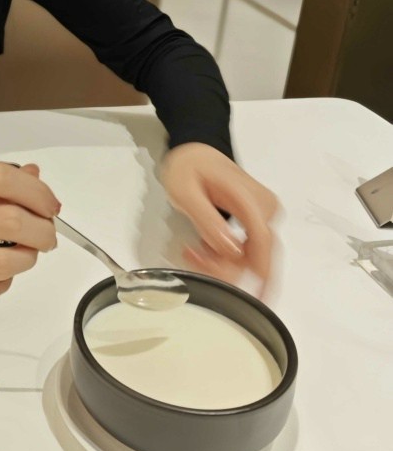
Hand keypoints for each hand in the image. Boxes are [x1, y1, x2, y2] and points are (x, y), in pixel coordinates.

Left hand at [160, 143, 278, 293]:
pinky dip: (226, 257)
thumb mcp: (185, 192)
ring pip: (251, 257)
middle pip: (258, 255)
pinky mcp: (258, 223)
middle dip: (228, 269)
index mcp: (251, 199)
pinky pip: (247, 250)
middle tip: (194, 258)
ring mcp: (264, 216)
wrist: (196, 153)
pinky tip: (204, 249)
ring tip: (194, 251)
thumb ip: (207, 220)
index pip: (262, 240)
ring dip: (223, 264)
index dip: (262, 273)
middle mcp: (265, 209)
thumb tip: (231, 249)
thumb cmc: (189, 167)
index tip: (259, 297)